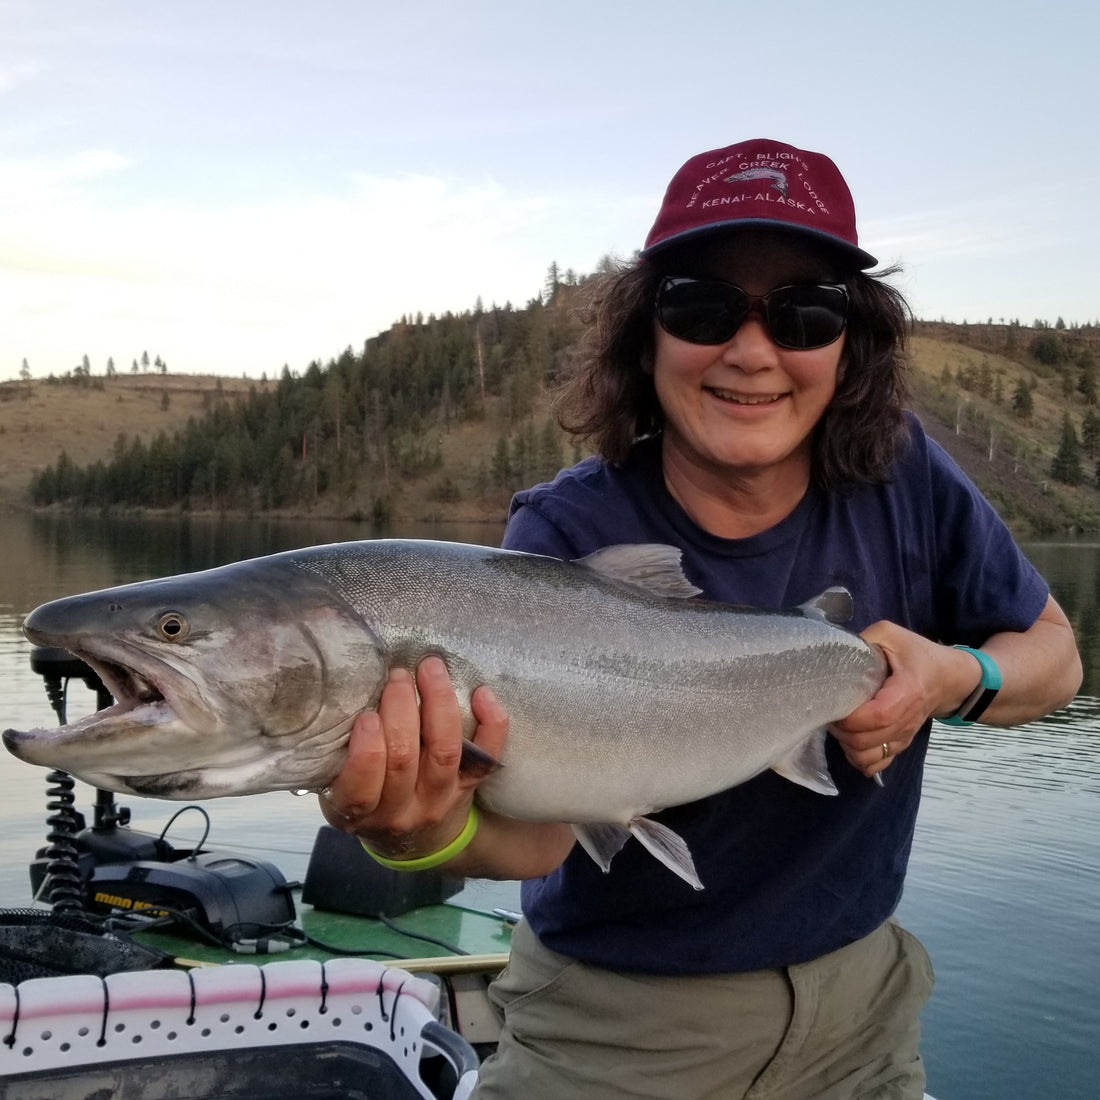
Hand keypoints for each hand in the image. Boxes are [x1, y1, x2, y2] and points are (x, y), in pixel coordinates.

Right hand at [319, 655, 508, 859]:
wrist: (417, 843)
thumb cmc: (370, 801)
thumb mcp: (340, 790)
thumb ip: (342, 755)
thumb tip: (349, 695)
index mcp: (360, 812)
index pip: (361, 786)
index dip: (366, 749)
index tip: (367, 715)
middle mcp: (402, 810)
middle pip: (404, 759)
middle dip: (401, 709)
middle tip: (398, 675)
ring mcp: (441, 800)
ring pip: (445, 752)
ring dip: (439, 704)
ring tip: (430, 669)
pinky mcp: (470, 788)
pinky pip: (486, 757)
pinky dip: (491, 724)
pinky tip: (482, 693)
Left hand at [830, 620, 966, 779]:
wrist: (949, 679)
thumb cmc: (918, 656)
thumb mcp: (892, 635)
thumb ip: (864, 640)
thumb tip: (836, 651)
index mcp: (907, 691)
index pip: (878, 716)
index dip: (851, 717)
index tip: (834, 704)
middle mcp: (907, 720)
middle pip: (867, 741)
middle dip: (841, 730)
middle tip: (830, 711)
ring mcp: (903, 736)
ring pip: (868, 757)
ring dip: (846, 745)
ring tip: (839, 724)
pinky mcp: (899, 744)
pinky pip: (875, 764)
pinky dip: (857, 758)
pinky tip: (850, 740)